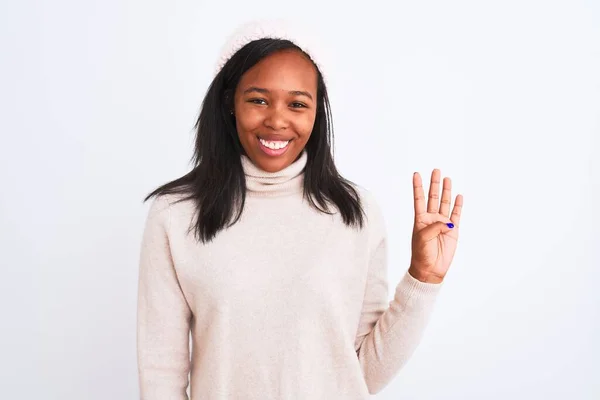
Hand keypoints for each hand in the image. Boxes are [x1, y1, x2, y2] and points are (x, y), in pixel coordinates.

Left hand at [408, 169, 462, 283]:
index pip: (419, 199)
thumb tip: (447, 222)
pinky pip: (456, 215)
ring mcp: (442, 224)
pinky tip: (459, 196)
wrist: (431, 270)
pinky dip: (458, 205)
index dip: (418, 186)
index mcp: (420, 220)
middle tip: (435, 170)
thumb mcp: (423, 238)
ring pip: (445, 203)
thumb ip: (434, 227)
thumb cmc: (422, 254)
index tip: (416, 174)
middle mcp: (431, 219)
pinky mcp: (453, 230)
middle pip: (433, 197)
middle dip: (434, 184)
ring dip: (446, 191)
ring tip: (447, 178)